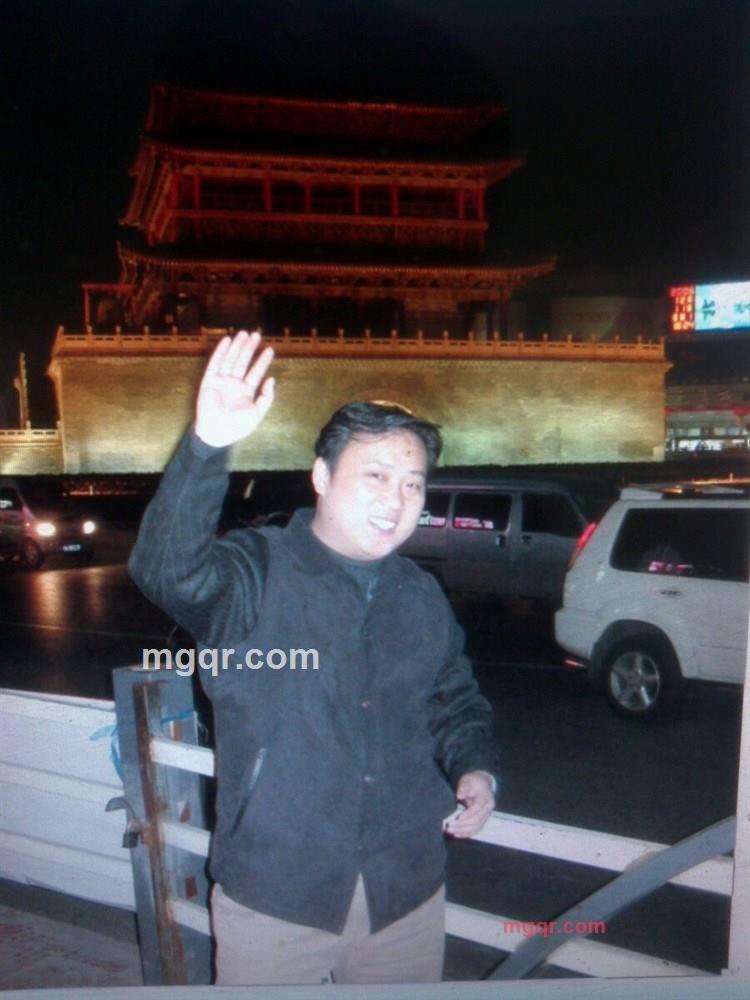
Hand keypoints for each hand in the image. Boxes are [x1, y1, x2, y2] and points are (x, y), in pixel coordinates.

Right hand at [195, 331, 274, 447]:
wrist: (217, 433)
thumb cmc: (237, 426)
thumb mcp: (257, 412)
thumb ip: (266, 397)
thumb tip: (272, 380)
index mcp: (245, 392)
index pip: (255, 372)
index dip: (262, 361)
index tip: (269, 349)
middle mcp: (233, 384)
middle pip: (243, 362)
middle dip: (249, 348)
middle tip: (256, 334)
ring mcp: (221, 381)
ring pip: (231, 359)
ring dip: (237, 346)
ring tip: (244, 333)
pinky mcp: (209, 381)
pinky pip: (215, 363)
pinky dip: (221, 352)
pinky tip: (227, 340)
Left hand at [445, 771, 494, 837]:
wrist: (482, 784)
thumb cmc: (474, 782)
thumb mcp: (468, 780)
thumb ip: (464, 787)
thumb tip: (459, 795)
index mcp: (486, 798)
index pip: (477, 808)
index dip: (468, 814)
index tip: (458, 818)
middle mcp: (488, 809)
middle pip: (477, 820)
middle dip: (462, 825)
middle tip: (450, 826)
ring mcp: (486, 816)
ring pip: (476, 827)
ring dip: (462, 831)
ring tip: (450, 830)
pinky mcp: (482, 821)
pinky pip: (475, 830)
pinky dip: (466, 833)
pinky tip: (457, 834)